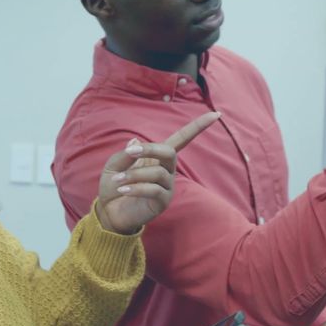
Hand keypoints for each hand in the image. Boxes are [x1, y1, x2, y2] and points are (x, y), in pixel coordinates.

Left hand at [95, 112, 220, 234]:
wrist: (110, 211)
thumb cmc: (114, 185)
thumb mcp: (115, 165)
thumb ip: (125, 153)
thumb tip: (136, 141)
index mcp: (158, 157)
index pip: (182, 139)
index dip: (198, 127)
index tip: (216, 114)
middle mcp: (167, 170)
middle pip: (169, 152)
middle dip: (150, 149)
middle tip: (131, 152)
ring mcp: (167, 186)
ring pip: (158, 173)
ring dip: (135, 174)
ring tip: (118, 180)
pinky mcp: (163, 202)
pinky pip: (154, 190)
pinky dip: (136, 188)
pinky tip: (123, 190)